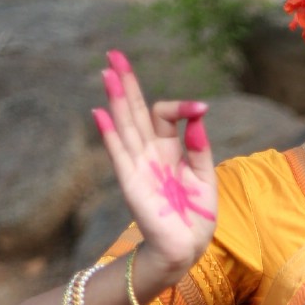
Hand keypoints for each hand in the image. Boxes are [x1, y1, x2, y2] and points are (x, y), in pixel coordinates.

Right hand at [91, 50, 217, 276]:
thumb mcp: (205, 177)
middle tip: (114, 54)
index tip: (200, 109)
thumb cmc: (196, 217)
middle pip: (136, 112)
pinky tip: (99, 113)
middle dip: (126, 84)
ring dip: (115, 100)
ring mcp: (139, 167)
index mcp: (170, 150)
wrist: (185, 249)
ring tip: (106, 73)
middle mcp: (150, 154)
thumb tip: (198, 115)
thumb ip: (199, 147)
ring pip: (125, 126)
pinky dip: (110, 135)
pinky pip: (119, 154)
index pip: (166, 116)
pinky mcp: (132, 183)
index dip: (181, 107)